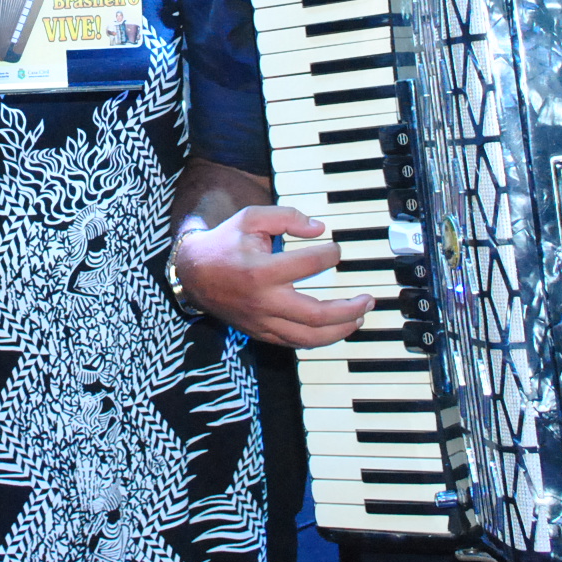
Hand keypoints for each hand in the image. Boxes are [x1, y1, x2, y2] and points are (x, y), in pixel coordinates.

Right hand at [174, 204, 375, 346]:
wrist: (193, 273)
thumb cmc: (224, 243)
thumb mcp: (251, 218)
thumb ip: (287, 218)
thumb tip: (319, 229)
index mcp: (262, 270)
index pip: (309, 265)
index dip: (331, 254)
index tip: (336, 249)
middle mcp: (264, 301)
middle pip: (317, 315)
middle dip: (349, 309)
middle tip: (368, 299)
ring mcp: (262, 321)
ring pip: (309, 337)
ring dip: (340, 330)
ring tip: (358, 318)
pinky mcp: (260, 332)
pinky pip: (295, 343)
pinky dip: (318, 339)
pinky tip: (334, 329)